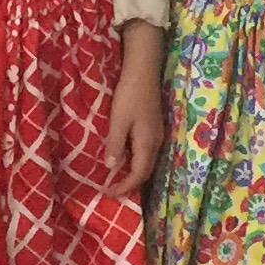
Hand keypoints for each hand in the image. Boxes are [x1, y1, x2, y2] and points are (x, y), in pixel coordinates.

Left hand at [102, 25, 165, 194]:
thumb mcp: (118, 120)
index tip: (108, 193)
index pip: (139, 174)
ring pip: (146, 161)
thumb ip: (115, 145)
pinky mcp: (153, 126)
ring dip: (133, 172)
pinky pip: (145, 151)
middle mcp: (156, 142)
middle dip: (130, 183)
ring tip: (116, 178)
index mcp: (148, 143)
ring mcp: (156, 134)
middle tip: (112, 190)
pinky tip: (124, 157)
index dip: (125, 186)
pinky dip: (135, 160)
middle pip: (146, 170)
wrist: (143, 71)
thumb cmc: (129, 95)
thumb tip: (112, 169)